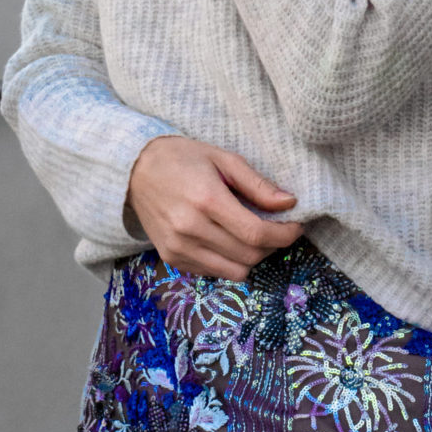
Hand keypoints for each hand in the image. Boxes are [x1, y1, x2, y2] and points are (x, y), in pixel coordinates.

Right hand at [125, 136, 303, 280]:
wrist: (135, 170)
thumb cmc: (183, 158)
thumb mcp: (224, 159)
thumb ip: (257, 184)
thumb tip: (289, 203)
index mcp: (207, 200)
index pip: (255, 233)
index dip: (283, 235)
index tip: (296, 226)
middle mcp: (191, 229)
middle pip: (248, 256)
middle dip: (272, 246)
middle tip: (278, 228)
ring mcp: (179, 248)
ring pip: (234, 271)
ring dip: (253, 257)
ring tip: (254, 235)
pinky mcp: (171, 259)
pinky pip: (213, 273)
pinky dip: (230, 262)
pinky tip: (229, 240)